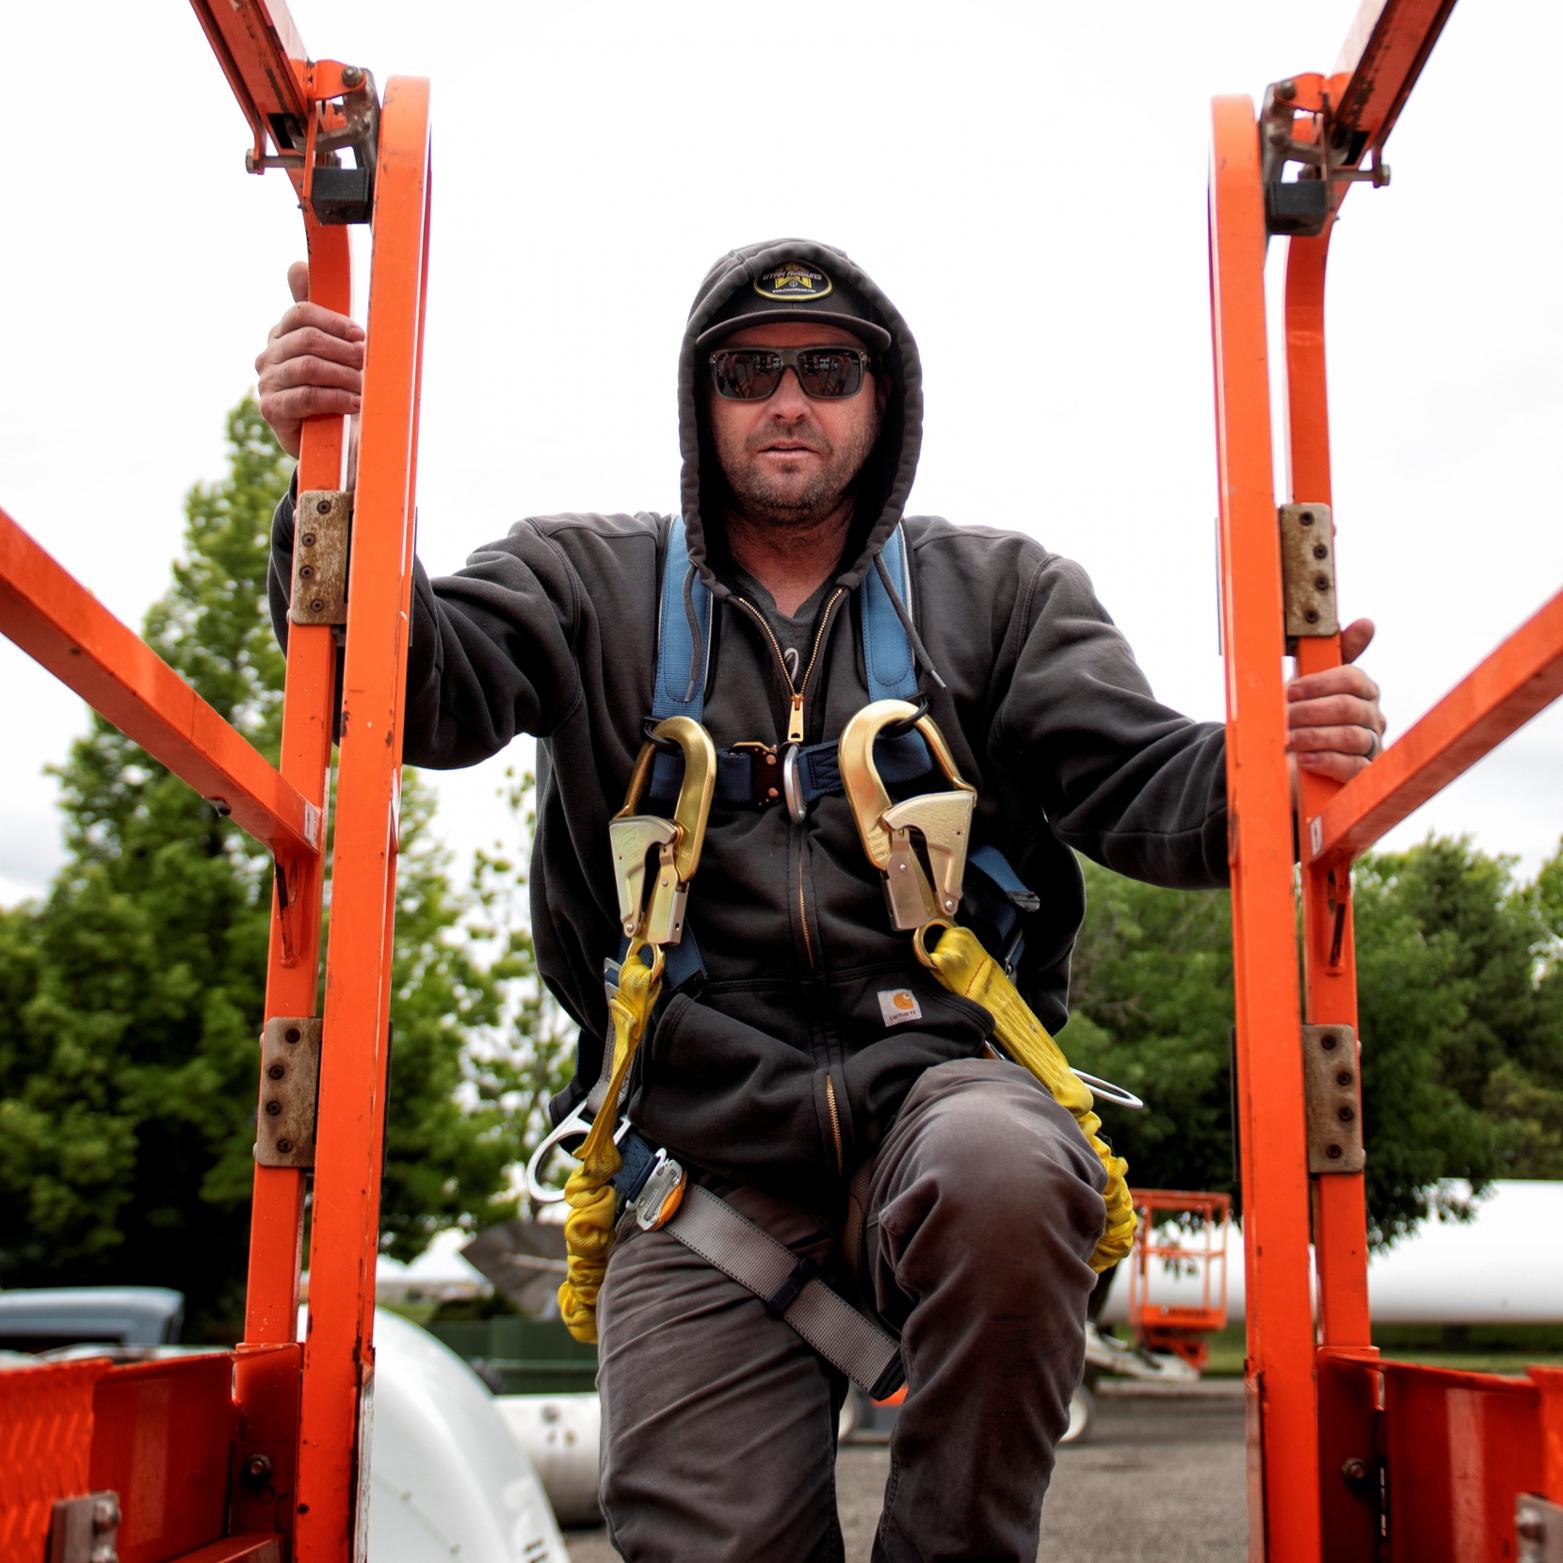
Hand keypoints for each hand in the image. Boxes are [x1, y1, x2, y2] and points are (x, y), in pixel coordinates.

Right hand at [255, 261, 363, 458]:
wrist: (334, 444)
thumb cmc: (337, 391)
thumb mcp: (334, 352)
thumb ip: (321, 315)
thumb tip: (295, 265)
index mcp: (282, 335)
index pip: (301, 313)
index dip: (334, 321)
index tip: (361, 336)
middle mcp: (269, 355)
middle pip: (306, 339)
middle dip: (344, 350)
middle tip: (369, 363)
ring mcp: (267, 382)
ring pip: (308, 367)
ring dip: (344, 375)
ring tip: (366, 386)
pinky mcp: (272, 410)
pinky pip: (305, 397)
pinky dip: (335, 398)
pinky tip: (355, 403)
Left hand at [1286, 618, 1385, 781]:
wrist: (1285, 764)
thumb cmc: (1299, 718)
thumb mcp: (1307, 685)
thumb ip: (1332, 654)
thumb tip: (1367, 623)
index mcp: (1362, 691)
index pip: (1352, 679)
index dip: (1319, 684)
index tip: (1289, 691)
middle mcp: (1373, 717)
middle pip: (1349, 707)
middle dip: (1310, 712)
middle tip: (1283, 718)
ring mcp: (1371, 747)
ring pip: (1351, 737)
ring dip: (1313, 737)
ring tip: (1288, 740)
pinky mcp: (1363, 776)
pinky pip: (1354, 766)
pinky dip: (1326, 761)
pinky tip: (1304, 760)